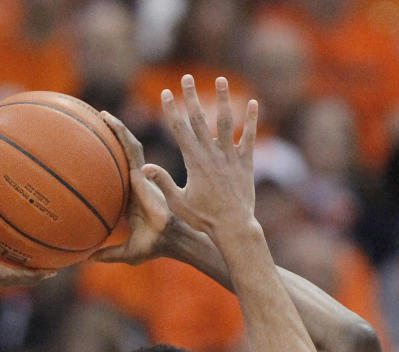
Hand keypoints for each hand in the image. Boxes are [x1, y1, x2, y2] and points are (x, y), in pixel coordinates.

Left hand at [89, 112, 171, 264]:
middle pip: (122, 156)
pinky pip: (130, 147)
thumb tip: (84, 262)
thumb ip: (106, 254)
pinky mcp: (144, 172)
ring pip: (127, 147)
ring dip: (116, 129)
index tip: (93, 156)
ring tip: (101, 114)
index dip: (109, 165)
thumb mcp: (124, 252)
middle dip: (112, 140)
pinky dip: (120, 132)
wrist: (168, 239)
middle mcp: (136, 183)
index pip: (119, 176)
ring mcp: (141, 176)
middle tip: (94, 125)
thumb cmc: (152, 247)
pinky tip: (108, 120)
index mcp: (131, 198)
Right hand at [147, 75, 258, 240]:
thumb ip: (163, 182)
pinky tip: (254, 103)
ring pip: (225, 122)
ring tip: (220, 80)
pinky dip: (251, 121)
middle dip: (191, 97)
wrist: (233, 227)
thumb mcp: (178, 203)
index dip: (171, 110)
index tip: (166, 93)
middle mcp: (211, 154)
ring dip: (222, 99)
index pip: (179, 130)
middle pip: (199, 119)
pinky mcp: (246, 163)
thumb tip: (144, 168)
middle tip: (186, 77)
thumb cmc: (204, 218)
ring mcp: (230, 156)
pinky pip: (249, 137)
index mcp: (193, 162)